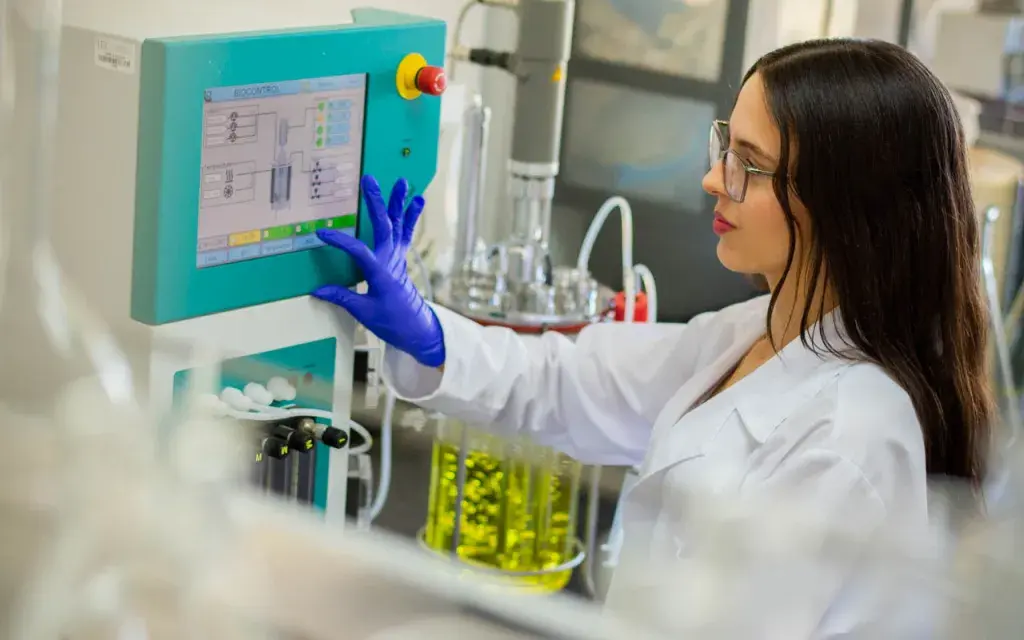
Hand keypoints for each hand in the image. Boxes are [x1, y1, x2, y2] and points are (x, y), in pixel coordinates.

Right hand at [312, 175, 444, 367]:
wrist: (414, 325)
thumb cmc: (390, 320)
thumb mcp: (363, 313)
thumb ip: (341, 298)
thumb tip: (316, 290)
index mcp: (380, 273)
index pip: (358, 252)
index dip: (340, 241)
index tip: (322, 232)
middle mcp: (391, 260)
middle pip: (383, 227)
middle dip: (376, 203)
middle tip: (370, 180)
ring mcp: (398, 256)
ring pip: (398, 224)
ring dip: (398, 202)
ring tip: (402, 181)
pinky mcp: (401, 256)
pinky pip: (406, 232)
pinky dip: (410, 216)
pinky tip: (418, 199)